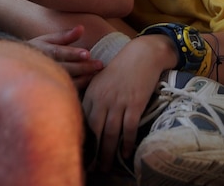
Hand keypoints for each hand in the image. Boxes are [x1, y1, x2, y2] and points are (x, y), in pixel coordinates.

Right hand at [26, 26, 102, 88]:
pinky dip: (79, 86)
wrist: (16, 69)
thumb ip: (64, 36)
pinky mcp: (51, 89)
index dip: (72, 53)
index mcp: (43, 51)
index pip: (59, 52)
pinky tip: (89, 81)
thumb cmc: (36, 50)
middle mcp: (45, 66)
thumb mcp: (46, 40)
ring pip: (67, 81)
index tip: (87, 53)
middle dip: (83, 66)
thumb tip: (82, 28)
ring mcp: (47, 79)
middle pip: (66, 68)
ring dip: (83, 78)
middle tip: (99, 64)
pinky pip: (67, 89)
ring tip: (97, 73)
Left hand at [82, 37, 168, 171]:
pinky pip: (129, 128)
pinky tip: (126, 154)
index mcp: (91, 93)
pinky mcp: (135, 104)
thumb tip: (88, 119)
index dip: (82, 138)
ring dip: (108, 153)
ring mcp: (118, 102)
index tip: (81, 152)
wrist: (142, 55)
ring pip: (111, 133)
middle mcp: (102, 99)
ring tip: (106, 167)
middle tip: (93, 167)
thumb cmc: (121, 68)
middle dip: (94, 152)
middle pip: (95, 131)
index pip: (83, 120)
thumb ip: (94, 98)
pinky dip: (127, 143)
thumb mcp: (101, 81)